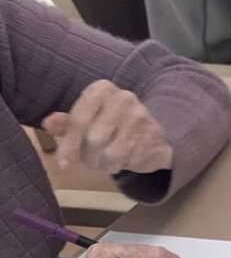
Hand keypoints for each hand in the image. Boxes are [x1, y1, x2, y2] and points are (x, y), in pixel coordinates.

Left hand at [42, 81, 171, 175]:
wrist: (153, 137)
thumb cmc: (111, 125)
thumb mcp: (87, 119)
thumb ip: (66, 122)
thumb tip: (49, 124)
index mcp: (102, 89)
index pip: (79, 119)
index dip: (69, 143)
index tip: (62, 162)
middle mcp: (123, 99)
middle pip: (93, 138)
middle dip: (86, 154)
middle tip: (87, 157)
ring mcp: (140, 119)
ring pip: (108, 153)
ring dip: (100, 163)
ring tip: (102, 159)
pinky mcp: (152, 139)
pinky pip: (124, 162)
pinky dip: (115, 167)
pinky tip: (118, 160)